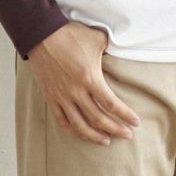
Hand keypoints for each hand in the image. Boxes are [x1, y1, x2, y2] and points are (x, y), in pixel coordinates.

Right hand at [28, 22, 140, 144]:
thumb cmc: (70, 35)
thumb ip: (111, 48)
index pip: (111, 104)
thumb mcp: (97, 39)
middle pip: (99, 118)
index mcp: (90, 78)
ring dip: (94, 135)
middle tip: (127, 135)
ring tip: (106, 141)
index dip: (125, 115)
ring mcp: (62, 96)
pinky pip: (61, 119)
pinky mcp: (51, 97)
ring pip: (80, 124)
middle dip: (115, 129)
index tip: (135, 122)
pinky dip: (72, 128)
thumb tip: (120, 51)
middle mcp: (76, 92)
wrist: (40, 35)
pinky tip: (81, 131)